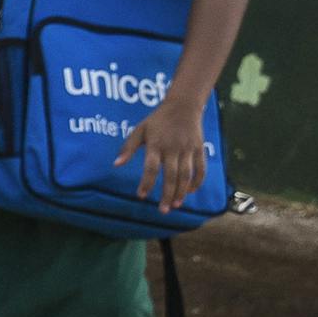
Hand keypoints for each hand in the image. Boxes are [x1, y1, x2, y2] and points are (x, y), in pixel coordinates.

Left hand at [116, 98, 212, 212]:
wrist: (183, 106)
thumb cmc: (157, 120)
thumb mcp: (139, 130)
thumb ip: (128, 147)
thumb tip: (116, 164)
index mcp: (156, 144)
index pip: (151, 167)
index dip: (146, 182)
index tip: (141, 196)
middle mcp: (172, 148)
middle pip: (170, 175)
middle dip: (166, 194)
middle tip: (162, 210)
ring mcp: (187, 149)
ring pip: (186, 175)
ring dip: (181, 192)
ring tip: (175, 205)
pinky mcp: (199, 149)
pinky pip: (201, 168)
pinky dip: (197, 181)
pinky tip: (190, 191)